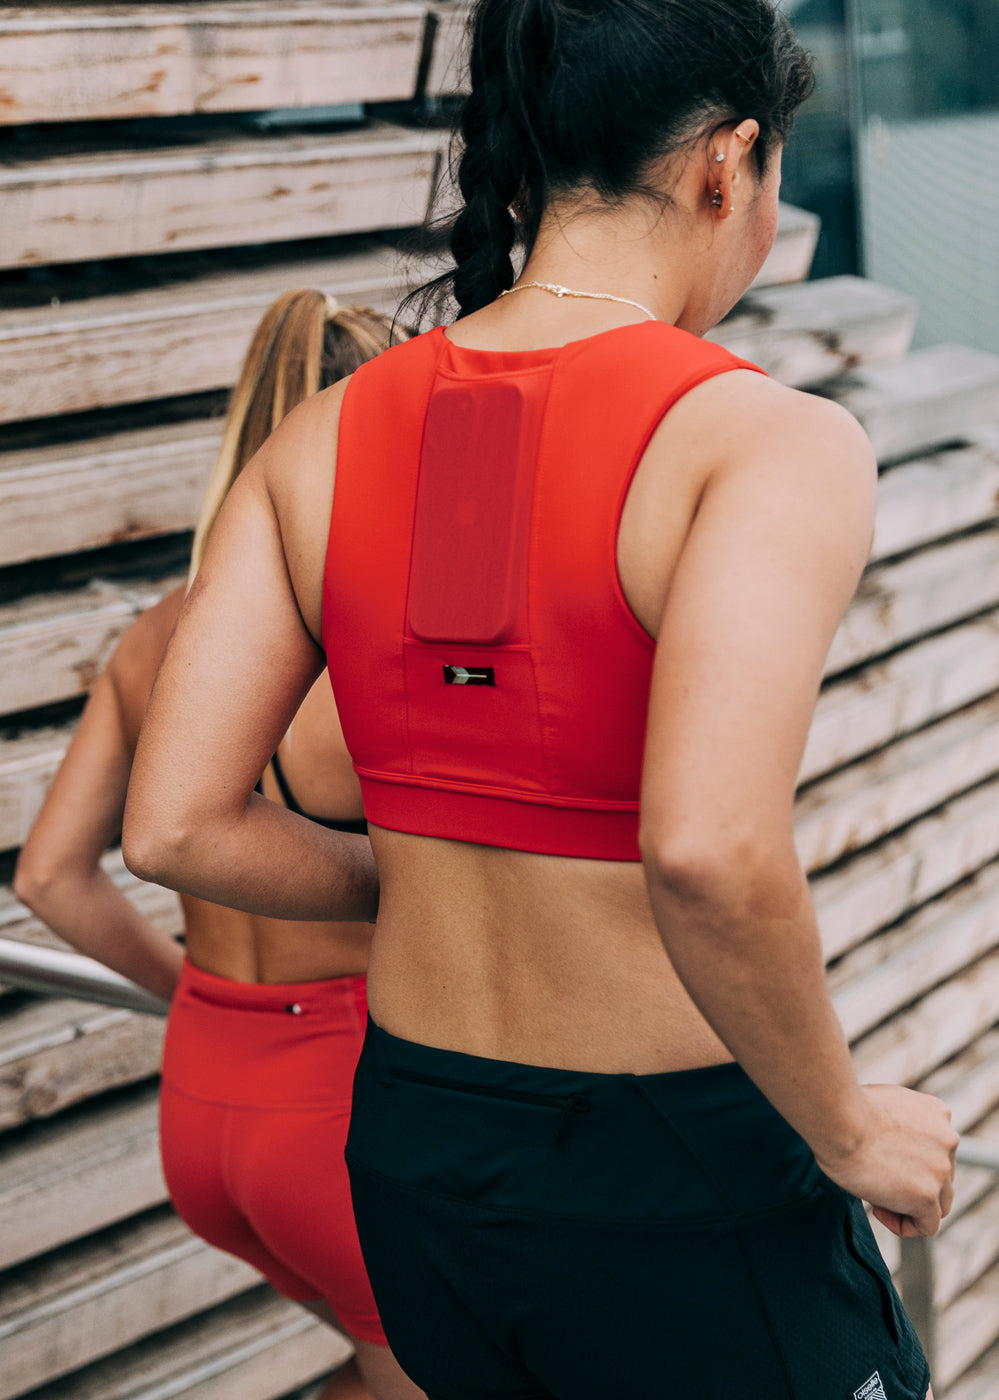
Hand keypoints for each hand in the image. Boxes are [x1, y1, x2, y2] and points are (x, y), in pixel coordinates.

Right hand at [815, 1084, 957, 1236]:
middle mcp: (948, 1140)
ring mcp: (940, 1169)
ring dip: (909, 1207)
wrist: (837, 1118)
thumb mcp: (882, 1105)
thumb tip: (887, 1143)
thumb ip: (898, 1124)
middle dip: (912, 1186)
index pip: (937, 1150)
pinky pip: (927, 1226)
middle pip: (942, 1179)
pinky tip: (878, 1212)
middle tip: (876, 1182)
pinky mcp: (926, 1195)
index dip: (910, 1163)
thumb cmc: (844, 1109)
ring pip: (938, 1205)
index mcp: (937, 1113)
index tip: (881, 1162)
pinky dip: (905, 1226)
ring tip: (875, 1197)